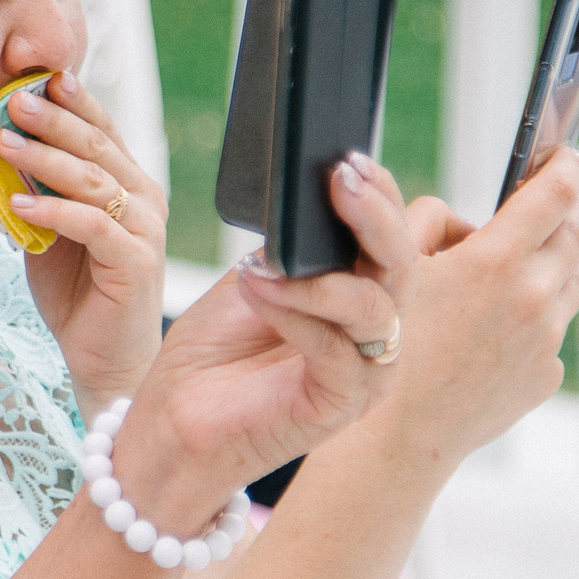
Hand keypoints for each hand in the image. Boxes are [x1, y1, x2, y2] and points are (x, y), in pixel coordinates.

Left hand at [0, 72, 169, 412]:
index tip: (37, 75)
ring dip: (43, 158)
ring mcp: (144, 228)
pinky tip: (17, 204)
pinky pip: (91, 225)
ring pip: (92, 179)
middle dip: (51, 119)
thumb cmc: (77, 293)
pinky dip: (52, 210)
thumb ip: (37, 190)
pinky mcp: (136, 261)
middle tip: (10, 99)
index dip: (72, 101)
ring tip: (1, 144)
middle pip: (97, 145)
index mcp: (127, 183)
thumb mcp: (50, 230)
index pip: (101, 129)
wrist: (104, 360)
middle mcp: (143, 198)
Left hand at [116, 154, 417, 526]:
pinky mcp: (340, 406)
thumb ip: (292, 245)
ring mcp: (364, 374)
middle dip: (374, 217)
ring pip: (376, 308)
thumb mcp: (257, 277)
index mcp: (361, 299)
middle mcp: (374, 335)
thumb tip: (316, 190)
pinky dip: (298, 314)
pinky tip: (259, 292)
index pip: (394, 240)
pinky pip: (338, 351)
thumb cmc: (213, 351)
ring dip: (317, 277)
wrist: (175, 418)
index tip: (345, 160)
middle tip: (339, 180)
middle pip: (402, 267)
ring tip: (262, 265)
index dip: (379, 198)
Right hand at [377, 148, 578, 465]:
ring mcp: (545, 340)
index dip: (564, 166)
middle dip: (563, 213)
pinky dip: (533, 323)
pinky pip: (550, 334)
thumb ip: (433, 222)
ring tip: (513, 274)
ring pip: (568, 284)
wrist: (396, 434)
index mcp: (495, 260)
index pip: (557, 192)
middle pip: (574, 233)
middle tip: (545, 207)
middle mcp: (532, 297)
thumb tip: (469, 221)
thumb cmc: (386, 348)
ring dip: (549, 269)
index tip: (564, 157)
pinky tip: (494, 334)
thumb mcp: (396, 265)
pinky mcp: (545, 375)